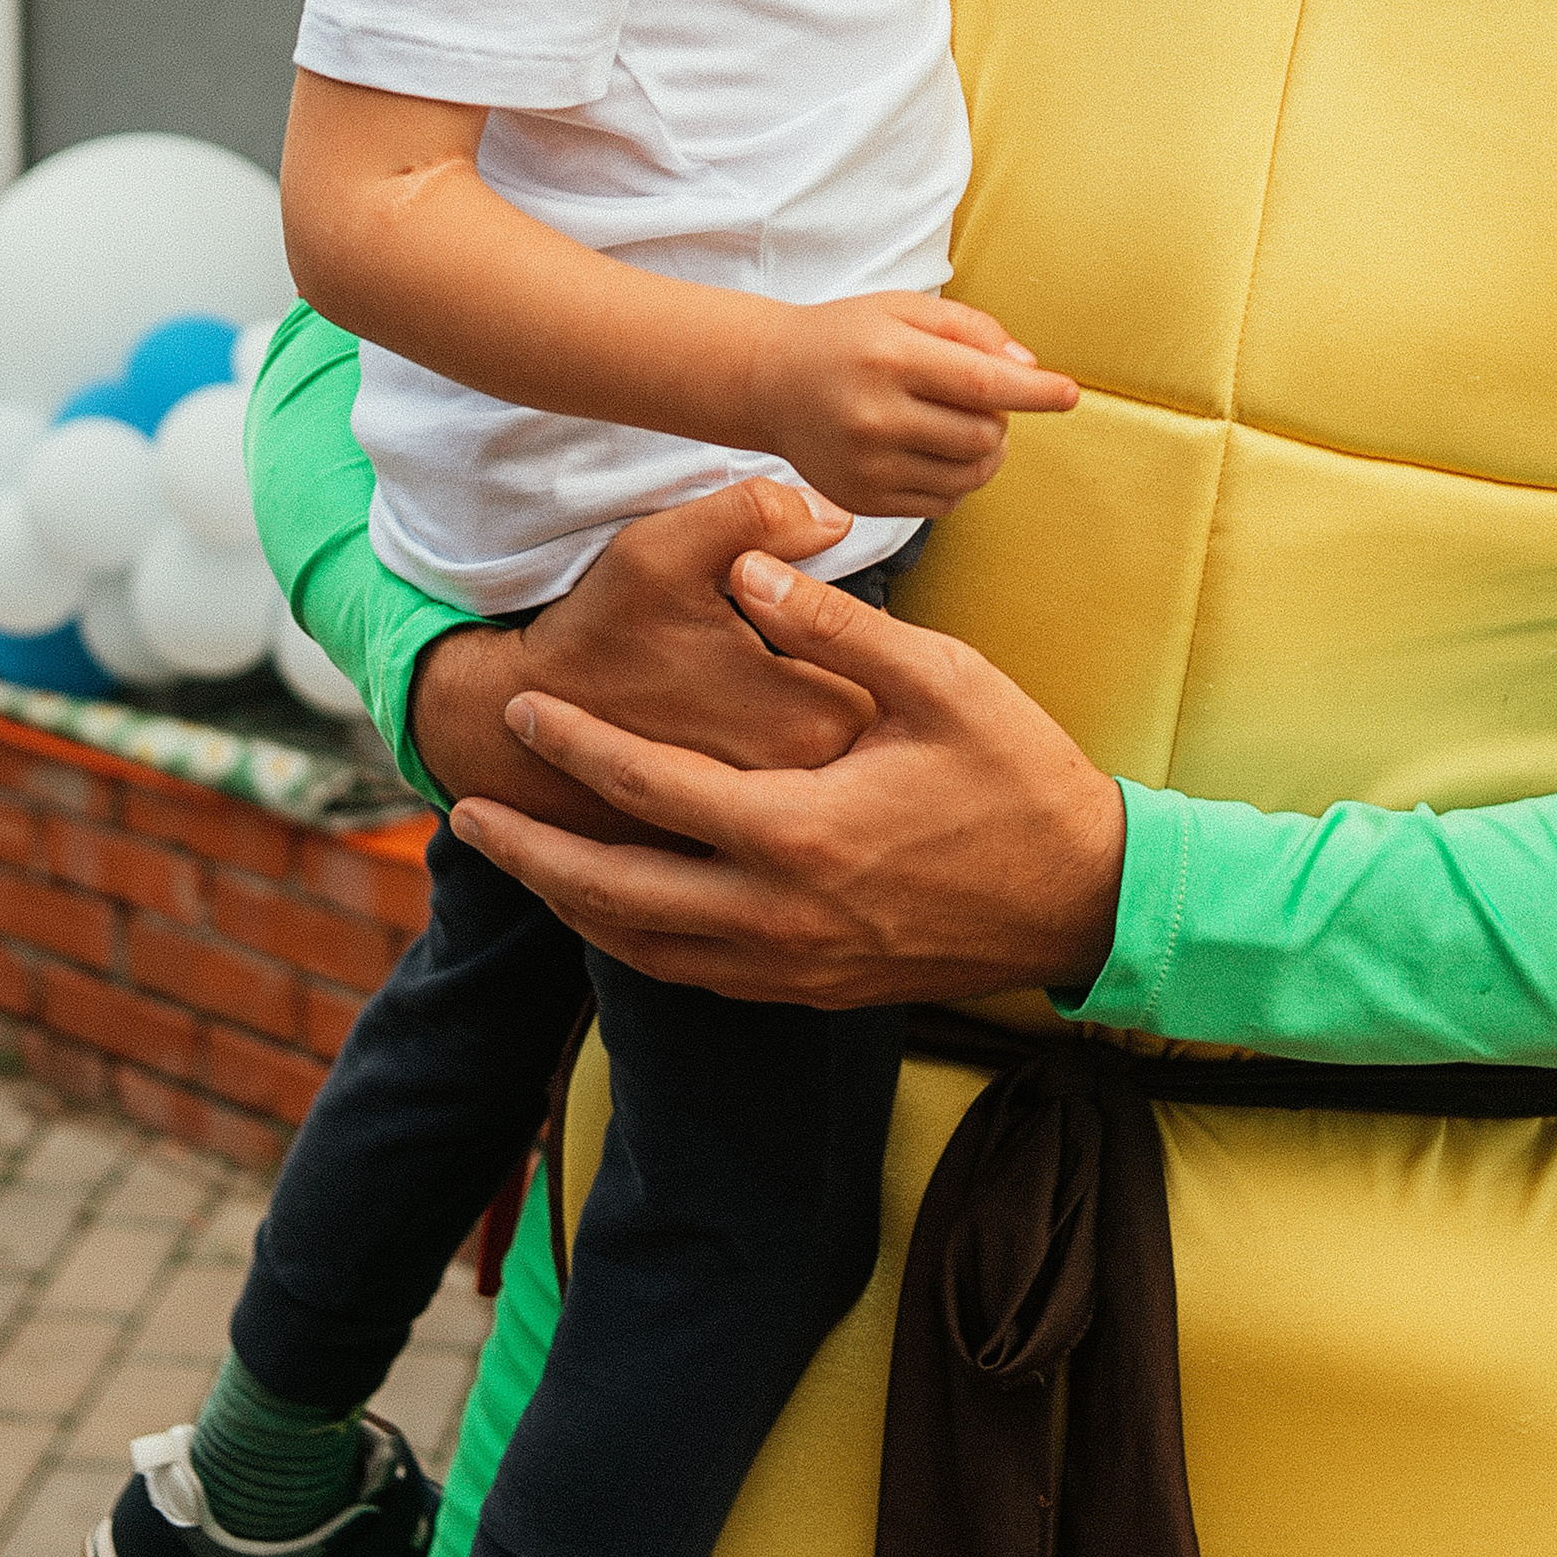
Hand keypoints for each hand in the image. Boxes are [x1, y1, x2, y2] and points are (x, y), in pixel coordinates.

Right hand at [409, 474, 879, 848]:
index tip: (866, 641)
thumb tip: (835, 516)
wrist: (506, 733)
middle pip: (886, 751)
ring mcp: (768, 844)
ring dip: (846, 768)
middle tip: (848, 677)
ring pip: (847, 797)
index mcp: (803, 720)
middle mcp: (798, 797)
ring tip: (801, 720)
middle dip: (881, 717)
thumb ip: (752, 517)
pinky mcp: (736, 869)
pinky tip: (779, 777)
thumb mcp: (660, 551)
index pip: (897, 687)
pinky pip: (801, 838)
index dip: (886, 657)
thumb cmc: (592, 635)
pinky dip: (801, 810)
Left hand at [446, 546, 1126, 1005]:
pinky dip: (637, 944)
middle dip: (532, 855)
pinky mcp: (815, 989)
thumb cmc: (1020, 776)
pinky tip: (617, 911)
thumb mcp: (940, 680)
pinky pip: (696, 976)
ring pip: (646, 950)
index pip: (650, 789)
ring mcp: (795, 964)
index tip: (521, 712)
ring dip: (574, 906)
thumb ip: (835, 627)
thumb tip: (752, 566)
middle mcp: (780, 914)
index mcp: (801, 832)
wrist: (1087, 897)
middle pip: (615, 894)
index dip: (575, 749)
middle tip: (469, 815)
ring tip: (523, 863)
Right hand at [749, 293, 1077, 516]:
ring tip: (962, 426)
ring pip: (969, 476)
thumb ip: (970, 329)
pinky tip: (933, 451)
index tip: (1068, 394)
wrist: (770, 382)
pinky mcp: (863, 500)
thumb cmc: (847, 338)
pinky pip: (942, 504)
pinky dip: (955, 481)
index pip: (980, 382)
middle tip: (981, 399)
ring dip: (985, 453)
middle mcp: (875, 415)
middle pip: (983, 435)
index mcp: (889, 358)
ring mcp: (867, 465)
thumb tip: (1028, 366)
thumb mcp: (903, 308)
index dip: (1033, 392)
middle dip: (1001, 419)